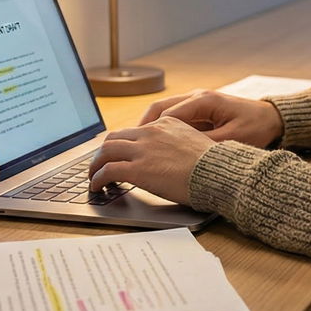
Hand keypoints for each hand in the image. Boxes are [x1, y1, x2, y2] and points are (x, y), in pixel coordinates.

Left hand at [87, 118, 217, 203]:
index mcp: (166, 124)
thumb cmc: (213, 165)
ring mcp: (142, 150)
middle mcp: (151, 132)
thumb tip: (171, 158)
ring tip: (93, 176)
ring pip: (105, 151)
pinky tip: (97, 186)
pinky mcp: (137, 169)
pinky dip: (98, 178)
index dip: (122, 144)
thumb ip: (178, 144)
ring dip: (95, 165)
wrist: (217, 173)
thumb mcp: (196, 143)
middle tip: (99, 164)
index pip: (134, 130)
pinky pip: (108, 171)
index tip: (117, 154)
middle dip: (102, 152)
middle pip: (114, 137)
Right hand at [138, 89, 284, 148]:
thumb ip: (205, 144)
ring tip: (136, 147)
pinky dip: (161, 130)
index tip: (135, 145)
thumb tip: (180, 154)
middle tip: (127, 146)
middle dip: (141, 127)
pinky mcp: (198, 111)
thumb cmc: (256, 128)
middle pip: (158, 108)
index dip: (148, 130)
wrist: (272, 119)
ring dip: (149, 129)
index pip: (166, 113)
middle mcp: (196, 97)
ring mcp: (196, 102)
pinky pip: (173, 119)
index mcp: (203, 100)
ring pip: (163, 112)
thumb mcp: (232, 140)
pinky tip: (154, 146)